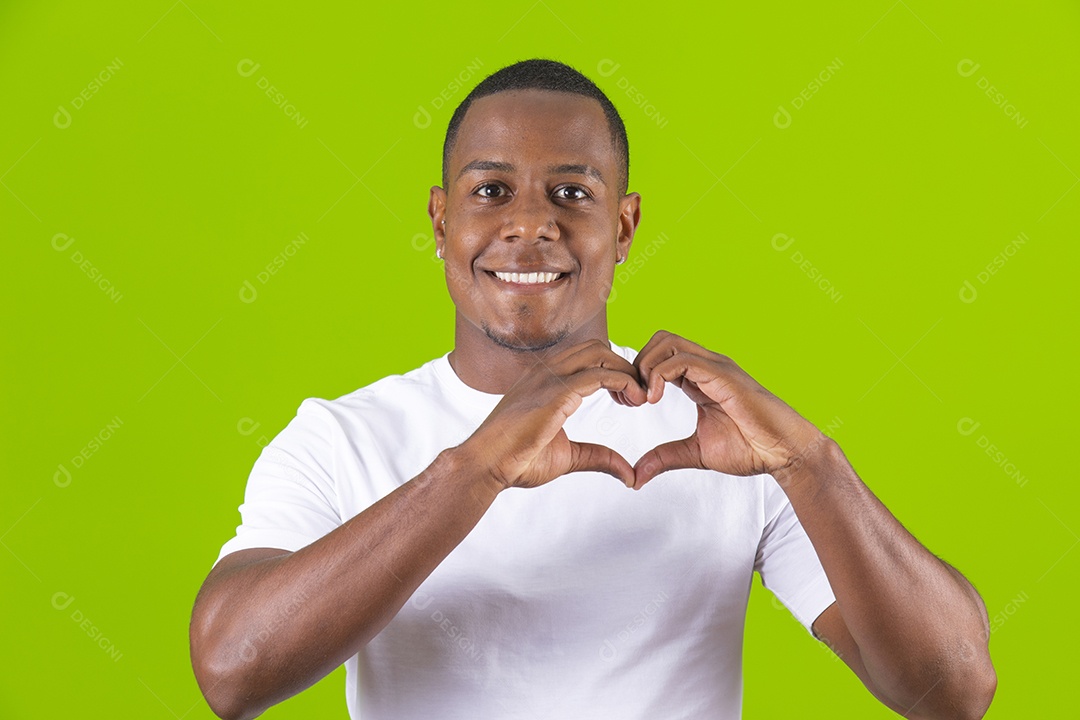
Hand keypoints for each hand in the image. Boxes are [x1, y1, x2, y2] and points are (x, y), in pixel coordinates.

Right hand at [460, 340, 648, 490]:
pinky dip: (623, 382)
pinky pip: (598, 375)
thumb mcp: (568, 456)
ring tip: (639, 398)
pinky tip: (632, 400)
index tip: (626, 398)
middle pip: (597, 348)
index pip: (586, 356)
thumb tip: (628, 474)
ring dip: (626, 372)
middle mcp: (547, 372)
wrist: (485, 465)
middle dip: (623, 367)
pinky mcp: (556, 393)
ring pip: (600, 353)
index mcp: (545, 380)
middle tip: (638, 397)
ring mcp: (550, 378)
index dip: (612, 371)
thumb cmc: (516, 460)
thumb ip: (597, 457)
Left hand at [629, 330, 823, 489]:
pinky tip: (654, 400)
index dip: (637, 375)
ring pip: (666, 341)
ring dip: (645, 367)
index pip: (659, 356)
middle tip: (632, 399)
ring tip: (643, 399)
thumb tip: (636, 475)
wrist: (785, 453)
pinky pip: (681, 359)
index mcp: (699, 379)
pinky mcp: (723, 375)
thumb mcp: (696, 452)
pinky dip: (659, 375)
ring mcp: (715, 367)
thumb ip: (665, 457)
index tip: (628, 403)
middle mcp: (707, 366)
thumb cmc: (751, 448)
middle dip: (636, 365)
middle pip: (659, 339)